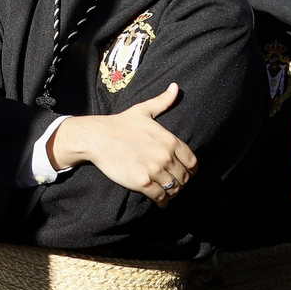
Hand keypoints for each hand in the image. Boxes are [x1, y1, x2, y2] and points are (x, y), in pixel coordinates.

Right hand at [47, 83, 196, 205]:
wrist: (98, 137)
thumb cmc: (120, 124)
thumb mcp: (144, 110)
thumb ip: (163, 101)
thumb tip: (175, 87)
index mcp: (169, 140)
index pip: (192, 162)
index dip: (191, 169)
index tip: (185, 172)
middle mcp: (165, 156)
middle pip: (185, 177)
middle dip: (181, 182)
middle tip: (175, 183)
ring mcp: (154, 170)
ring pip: (174, 189)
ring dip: (173, 193)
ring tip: (168, 193)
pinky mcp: (142, 183)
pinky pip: (161, 197)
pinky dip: (163, 201)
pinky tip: (160, 201)